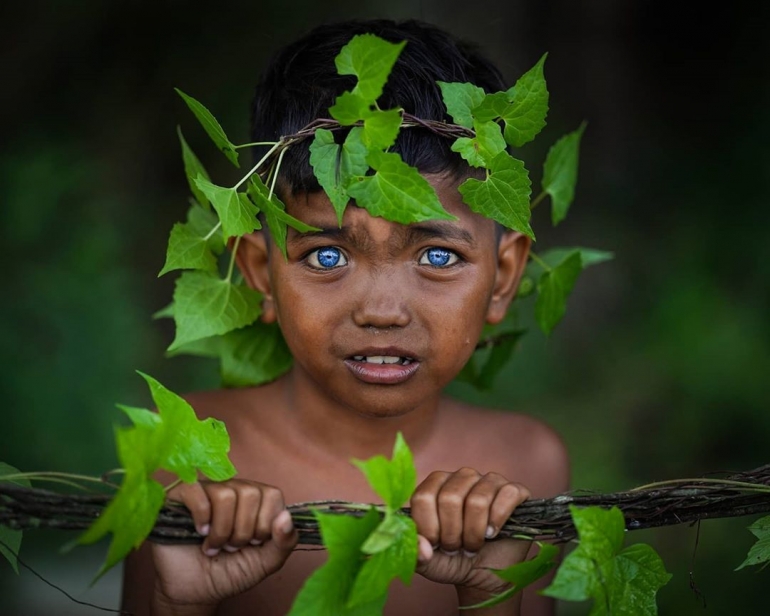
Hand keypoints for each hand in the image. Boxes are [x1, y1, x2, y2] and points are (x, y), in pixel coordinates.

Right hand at [150, 479, 297, 612]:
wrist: (195, 591)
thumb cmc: (231, 571)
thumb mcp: (266, 562)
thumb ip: (285, 541)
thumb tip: (286, 517)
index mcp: (257, 499)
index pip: (273, 494)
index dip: (265, 524)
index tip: (254, 544)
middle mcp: (234, 488)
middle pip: (250, 494)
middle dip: (243, 531)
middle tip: (231, 547)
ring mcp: (207, 490)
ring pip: (225, 494)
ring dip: (222, 530)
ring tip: (215, 545)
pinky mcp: (181, 495)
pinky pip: (195, 490)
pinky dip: (201, 515)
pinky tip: (200, 532)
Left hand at [410, 469, 530, 602]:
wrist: (484, 573)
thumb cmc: (452, 560)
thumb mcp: (428, 561)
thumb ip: (416, 552)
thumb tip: (423, 546)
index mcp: (435, 486)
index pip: (423, 497)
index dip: (428, 527)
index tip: (435, 545)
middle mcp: (461, 477)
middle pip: (450, 498)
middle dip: (452, 533)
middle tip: (456, 547)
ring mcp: (488, 481)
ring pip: (478, 500)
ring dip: (474, 533)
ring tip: (473, 545)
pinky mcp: (514, 490)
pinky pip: (507, 495)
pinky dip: (498, 520)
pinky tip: (493, 533)